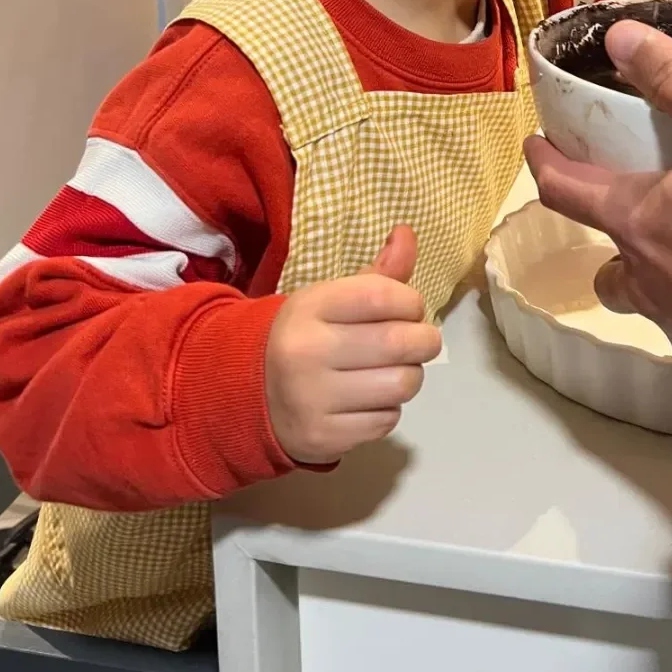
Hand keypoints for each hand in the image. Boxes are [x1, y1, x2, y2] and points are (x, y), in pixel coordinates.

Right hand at [264, 226, 440, 463]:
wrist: (247, 395)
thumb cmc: (306, 337)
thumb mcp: (331, 300)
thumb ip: (377, 273)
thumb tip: (407, 233)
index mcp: (310, 308)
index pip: (381, 295)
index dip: (411, 301)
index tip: (411, 308)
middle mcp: (307, 352)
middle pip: (398, 343)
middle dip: (424, 341)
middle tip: (421, 341)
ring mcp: (313, 399)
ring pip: (400, 385)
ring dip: (410, 376)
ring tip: (396, 370)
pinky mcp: (323, 438)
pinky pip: (386, 421)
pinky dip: (389, 409)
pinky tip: (370, 399)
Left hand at [525, 23, 671, 399]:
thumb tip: (619, 38)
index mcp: (638, 223)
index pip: (564, 189)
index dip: (545, 161)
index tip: (536, 144)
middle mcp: (648, 282)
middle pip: (607, 252)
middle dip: (610, 222)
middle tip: (636, 195)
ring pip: (647, 294)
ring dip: (654, 267)